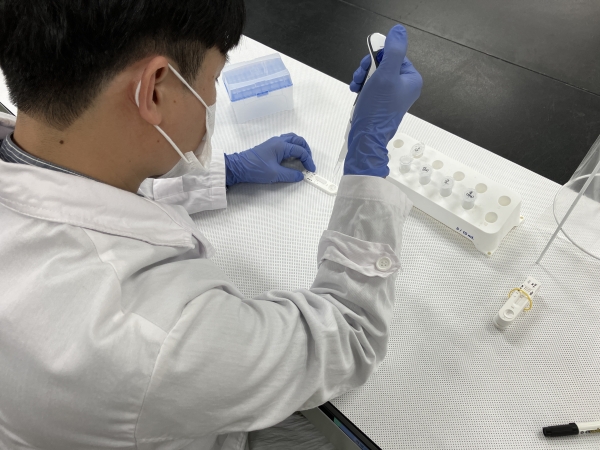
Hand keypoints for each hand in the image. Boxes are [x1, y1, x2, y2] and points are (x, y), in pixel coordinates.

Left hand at [224, 133, 315, 185]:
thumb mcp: (275, 174)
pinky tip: (292, 156)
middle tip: (309, 162)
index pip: (301, 150)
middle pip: (298, 140)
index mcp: (281, 145)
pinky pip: (286, 142)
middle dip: (306, 150)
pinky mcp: (270, 146)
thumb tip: (301, 176)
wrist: (238, 167)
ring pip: (292, 139)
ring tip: (303, 158)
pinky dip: (293, 147)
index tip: (311, 170)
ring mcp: (274, 142)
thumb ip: (290, 175)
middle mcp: (279, 141)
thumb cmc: (256, 169)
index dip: (308, 160)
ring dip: (300, 147)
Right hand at [346, 24, 422, 176]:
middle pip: (385, 64)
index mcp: (412, 79)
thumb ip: (393, 51)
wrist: (366, 136)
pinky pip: (372, 86)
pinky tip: (356, 90)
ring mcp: (393, 96)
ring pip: (376, 75)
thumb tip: (399, 31)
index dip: (379, 57)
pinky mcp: (382, 103)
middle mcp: (405, 87)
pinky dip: (363, 86)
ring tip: (356, 85)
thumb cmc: (377, 109)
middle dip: (369, 68)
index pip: (396, 55)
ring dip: (363, 76)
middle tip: (360, 75)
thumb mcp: (385, 75)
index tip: (368, 65)